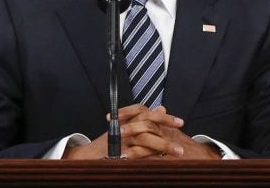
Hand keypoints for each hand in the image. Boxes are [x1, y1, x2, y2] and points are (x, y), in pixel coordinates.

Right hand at [62, 104, 184, 159]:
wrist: (87, 157)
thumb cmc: (109, 143)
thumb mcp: (126, 127)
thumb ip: (143, 118)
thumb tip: (162, 108)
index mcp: (127, 120)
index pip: (146, 112)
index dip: (164, 117)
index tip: (180, 122)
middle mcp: (124, 127)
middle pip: (148, 124)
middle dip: (167, 131)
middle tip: (181, 140)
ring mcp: (121, 140)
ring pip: (145, 139)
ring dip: (163, 145)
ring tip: (177, 152)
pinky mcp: (119, 154)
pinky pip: (138, 154)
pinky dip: (149, 156)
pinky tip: (161, 160)